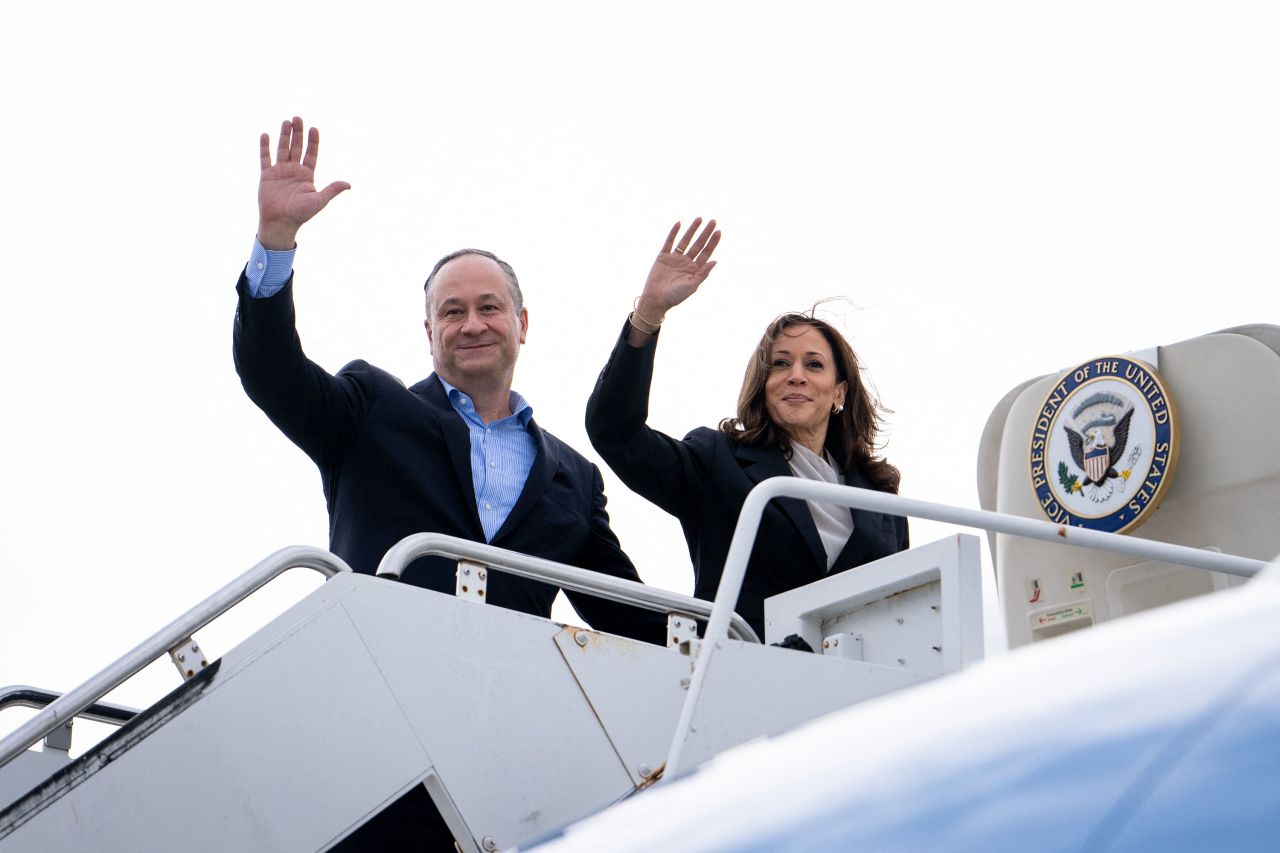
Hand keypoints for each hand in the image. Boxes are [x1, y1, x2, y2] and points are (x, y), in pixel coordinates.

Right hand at [257, 117, 350, 249]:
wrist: (281, 223)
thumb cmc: (301, 214)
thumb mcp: (319, 201)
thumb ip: (332, 190)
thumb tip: (348, 184)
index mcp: (307, 175)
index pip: (311, 154)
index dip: (313, 141)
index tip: (314, 129)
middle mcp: (294, 170)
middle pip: (297, 147)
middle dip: (298, 133)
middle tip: (298, 118)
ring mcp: (280, 171)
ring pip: (282, 149)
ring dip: (284, 136)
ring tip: (286, 122)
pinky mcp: (267, 175)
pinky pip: (265, 158)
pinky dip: (265, 147)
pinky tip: (266, 135)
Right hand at [635, 218, 720, 324]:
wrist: (656, 300)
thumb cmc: (675, 297)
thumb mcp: (692, 286)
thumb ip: (703, 273)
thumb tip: (715, 261)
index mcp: (694, 269)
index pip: (706, 253)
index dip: (712, 242)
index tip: (718, 232)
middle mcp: (686, 262)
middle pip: (698, 244)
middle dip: (705, 233)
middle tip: (713, 221)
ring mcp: (675, 258)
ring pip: (685, 241)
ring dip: (692, 230)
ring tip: (699, 219)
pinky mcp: (663, 257)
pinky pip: (669, 242)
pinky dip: (673, 233)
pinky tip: (679, 224)